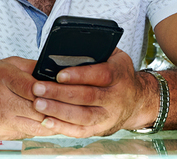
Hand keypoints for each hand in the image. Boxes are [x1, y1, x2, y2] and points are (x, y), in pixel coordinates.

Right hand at [0, 56, 55, 139]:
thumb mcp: (5, 64)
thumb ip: (30, 68)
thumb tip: (53, 71)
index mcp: (5, 78)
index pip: (36, 88)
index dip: (52, 91)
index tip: (62, 92)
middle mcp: (3, 101)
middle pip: (40, 110)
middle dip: (55, 109)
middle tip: (68, 108)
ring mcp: (1, 120)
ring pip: (36, 126)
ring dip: (50, 123)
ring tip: (58, 117)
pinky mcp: (0, 134)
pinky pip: (26, 134)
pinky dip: (35, 129)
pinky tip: (41, 123)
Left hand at [28, 48, 155, 137]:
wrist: (138, 101)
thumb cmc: (118, 73)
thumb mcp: (113, 56)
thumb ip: (96, 50)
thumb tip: (68, 45)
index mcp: (119, 75)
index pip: (100, 75)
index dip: (79, 75)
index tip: (59, 74)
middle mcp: (116, 97)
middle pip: (87, 96)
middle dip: (60, 93)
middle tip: (38, 88)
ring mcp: (109, 115)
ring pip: (83, 116)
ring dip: (59, 111)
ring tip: (38, 104)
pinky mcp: (101, 128)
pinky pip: (81, 131)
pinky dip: (63, 128)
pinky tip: (47, 121)